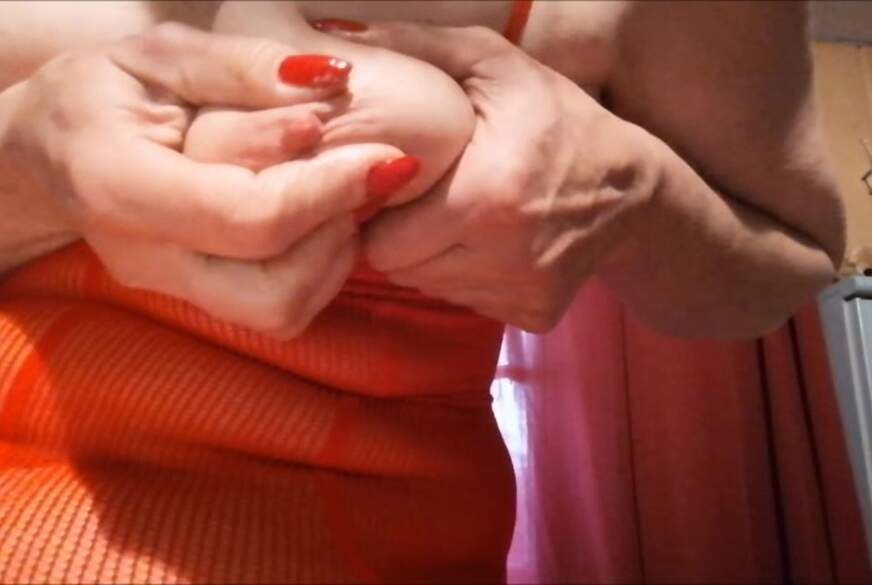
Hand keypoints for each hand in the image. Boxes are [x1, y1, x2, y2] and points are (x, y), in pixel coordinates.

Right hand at [4, 22, 411, 336]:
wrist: (45, 152)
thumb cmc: (102, 93)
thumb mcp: (162, 54)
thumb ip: (243, 67)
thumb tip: (331, 83)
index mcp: (122, 187)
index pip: (248, 218)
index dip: (327, 190)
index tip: (384, 156)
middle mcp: (148, 258)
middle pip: (274, 289)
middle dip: (338, 229)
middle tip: (366, 171)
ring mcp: (174, 288)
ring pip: (283, 310)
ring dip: (335, 253)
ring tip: (338, 191)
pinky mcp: (199, 298)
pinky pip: (280, 308)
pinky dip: (320, 266)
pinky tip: (319, 216)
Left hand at [325, 22, 660, 331]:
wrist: (632, 188)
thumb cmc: (557, 119)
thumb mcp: (495, 65)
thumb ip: (416, 47)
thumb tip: (330, 36)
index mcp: (485, 197)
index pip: (381, 241)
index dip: (379, 212)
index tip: (397, 185)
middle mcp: (503, 258)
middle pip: (401, 270)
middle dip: (400, 236)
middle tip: (426, 200)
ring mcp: (520, 293)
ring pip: (430, 288)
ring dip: (432, 257)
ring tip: (461, 216)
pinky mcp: (534, 314)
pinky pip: (468, 303)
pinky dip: (467, 276)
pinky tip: (491, 243)